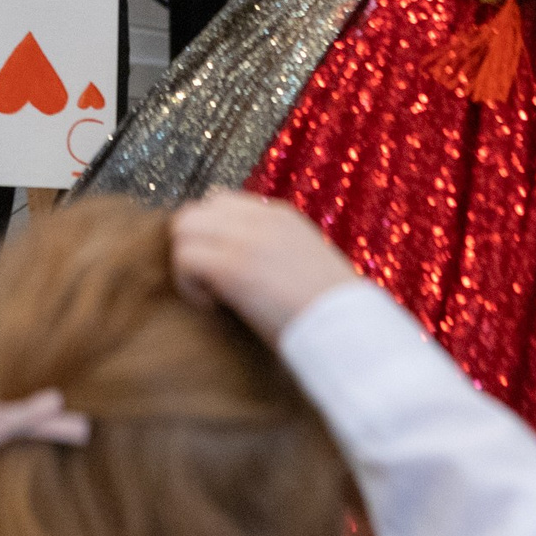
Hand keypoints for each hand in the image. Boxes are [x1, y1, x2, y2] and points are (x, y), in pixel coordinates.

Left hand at [168, 190, 361, 341]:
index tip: (223, 271)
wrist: (352, 332)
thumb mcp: (306, 266)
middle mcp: (262, 219)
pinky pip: (184, 258)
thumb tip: (247, 265)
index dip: (212, 236)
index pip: (222, 203)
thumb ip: (276, 252)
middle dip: (193, 245)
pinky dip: (188, 285)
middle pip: (197, 210)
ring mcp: (246, 239)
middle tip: (210, 283)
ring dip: (187, 262)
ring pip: (184, 227)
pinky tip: (213, 307)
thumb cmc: (334, 314)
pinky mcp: (233, 266)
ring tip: (212, 297)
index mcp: (281, 217)